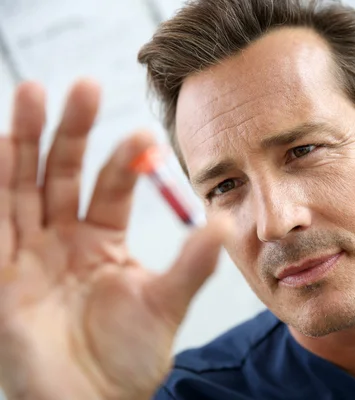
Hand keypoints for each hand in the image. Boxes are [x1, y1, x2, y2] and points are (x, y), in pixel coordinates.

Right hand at [0, 80, 228, 399]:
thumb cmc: (128, 361)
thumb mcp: (165, 304)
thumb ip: (191, 264)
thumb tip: (224, 222)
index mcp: (101, 242)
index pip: (110, 186)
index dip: (123, 159)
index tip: (145, 135)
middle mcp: (62, 240)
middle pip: (61, 173)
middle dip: (69, 130)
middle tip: (83, 85)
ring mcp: (28, 254)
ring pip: (23, 185)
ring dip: (26, 141)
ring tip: (35, 92)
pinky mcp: (1, 275)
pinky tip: (3, 145)